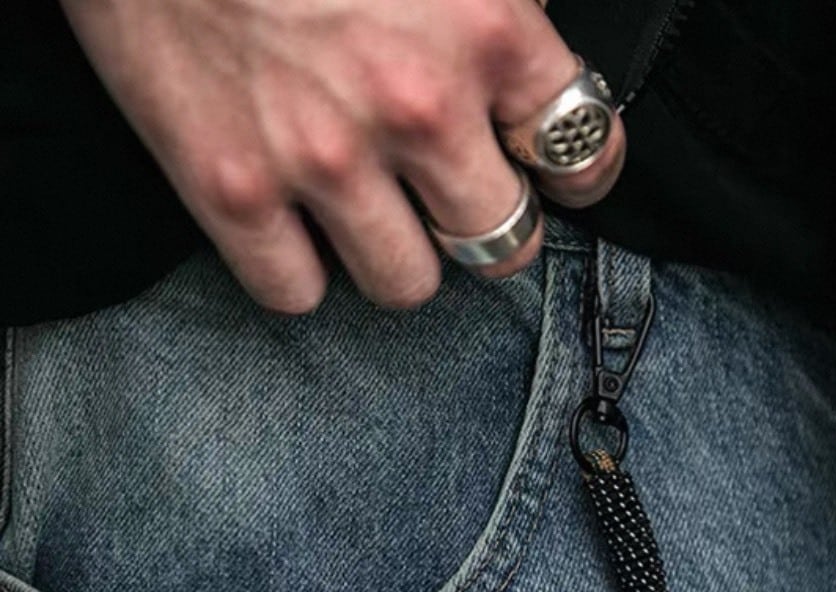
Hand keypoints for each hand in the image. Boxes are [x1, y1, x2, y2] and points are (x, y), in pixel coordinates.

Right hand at [58, 0, 625, 311]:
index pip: (579, 152)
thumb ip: (498, 2)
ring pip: (407, 286)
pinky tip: (291, 224)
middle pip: (501, 242)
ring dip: (396, 256)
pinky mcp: (230, 189)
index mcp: (485, 26)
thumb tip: (531, 57)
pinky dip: (296, 269)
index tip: (549, 178)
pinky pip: (294, 294)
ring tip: (369, 211)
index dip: (570, 176)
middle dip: (485, 226)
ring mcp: (322, 157)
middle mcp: (416, 105)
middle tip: (452, 199)